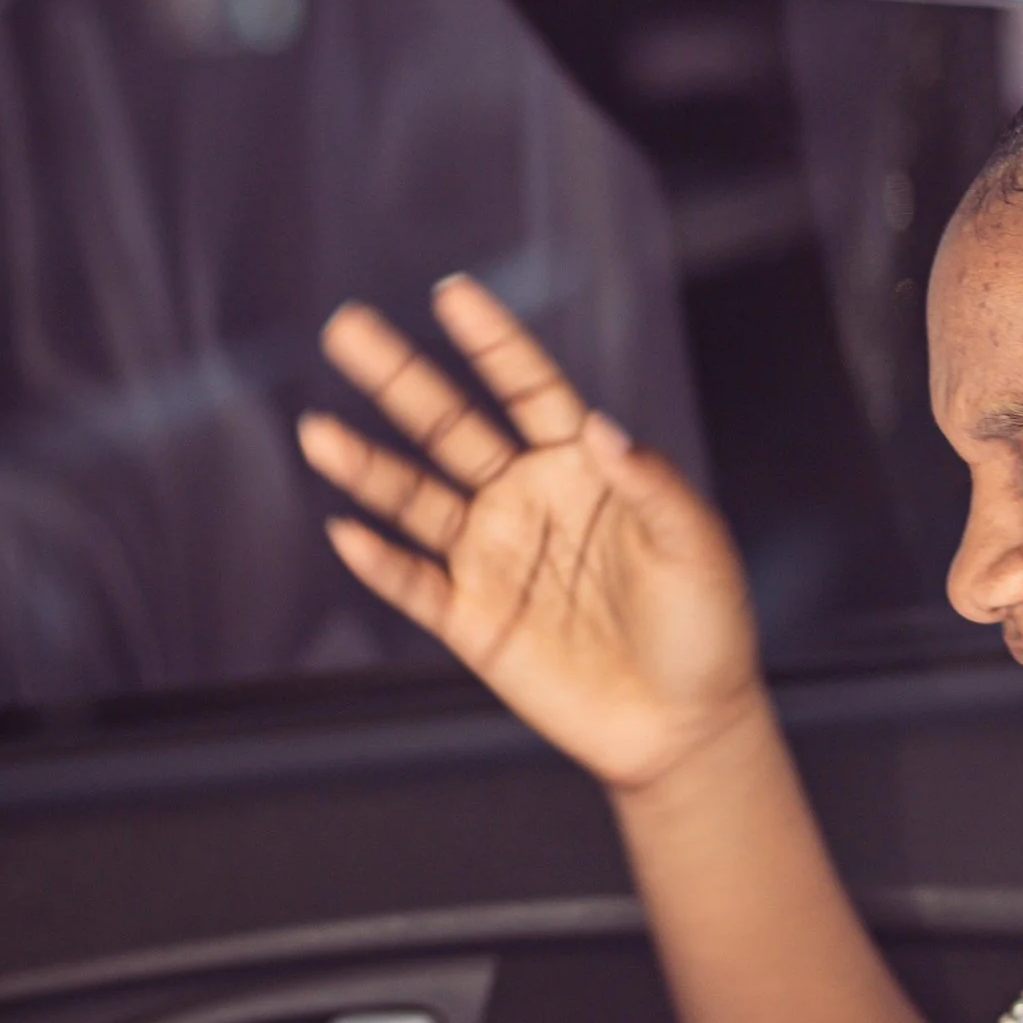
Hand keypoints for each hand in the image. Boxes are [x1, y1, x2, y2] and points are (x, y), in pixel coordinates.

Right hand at [299, 276, 761, 789]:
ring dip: (367, 466)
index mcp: (582, 468)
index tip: (452, 294)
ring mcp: (494, 559)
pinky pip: (415, 585)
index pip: (529, 390)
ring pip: (416, 500)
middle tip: (347, 328)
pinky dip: (379, 563)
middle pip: (451, 428)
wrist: (682, 727)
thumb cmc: (704, 630)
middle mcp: (527, 500)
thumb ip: (651, 483)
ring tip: (318, 432)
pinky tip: (347, 532)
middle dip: (400, 380)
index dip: (493, 343)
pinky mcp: (473, 621)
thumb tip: (602, 426)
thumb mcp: (696, 546)